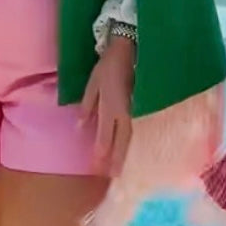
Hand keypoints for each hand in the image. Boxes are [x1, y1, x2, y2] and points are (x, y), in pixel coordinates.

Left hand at [81, 37, 134, 176]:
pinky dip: (136, 140)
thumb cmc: (109, 65)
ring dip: (127, 153)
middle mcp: (124, 112)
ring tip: (125, 168)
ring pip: (132, 136)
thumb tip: (80, 126)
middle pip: (121, 141)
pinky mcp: (145, 105)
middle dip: (117, 159)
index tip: (98, 168)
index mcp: (110, 107)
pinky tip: (137, 148)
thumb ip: (87, 105)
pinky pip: (139, 127)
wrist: (132, 48)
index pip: (105, 136)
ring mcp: (137, 109)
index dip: (101, 152)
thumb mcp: (93, 83)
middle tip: (115, 177)